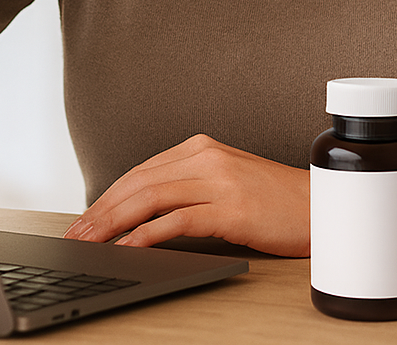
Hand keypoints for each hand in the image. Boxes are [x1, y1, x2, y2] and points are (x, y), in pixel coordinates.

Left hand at [63, 134, 309, 256]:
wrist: (321, 206)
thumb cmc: (275, 201)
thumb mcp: (227, 183)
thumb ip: (190, 189)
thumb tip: (143, 216)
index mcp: (202, 148)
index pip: (141, 171)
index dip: (107, 197)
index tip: (84, 220)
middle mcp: (206, 157)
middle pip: (139, 182)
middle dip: (101, 211)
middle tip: (75, 236)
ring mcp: (219, 180)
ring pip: (151, 197)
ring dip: (113, 223)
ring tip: (91, 243)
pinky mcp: (231, 208)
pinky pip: (178, 220)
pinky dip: (146, 235)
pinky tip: (128, 247)